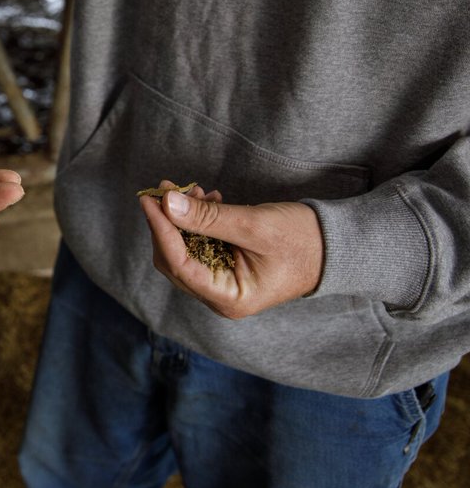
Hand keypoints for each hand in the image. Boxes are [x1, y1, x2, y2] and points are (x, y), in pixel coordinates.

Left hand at [139, 180, 323, 318]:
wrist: (337, 246)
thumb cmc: (305, 240)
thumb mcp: (255, 225)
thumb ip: (209, 218)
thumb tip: (167, 204)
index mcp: (229, 298)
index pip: (178, 264)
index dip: (159, 230)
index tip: (149, 199)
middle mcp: (220, 297)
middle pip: (174, 259)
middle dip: (167, 222)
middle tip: (165, 188)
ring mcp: (222, 284)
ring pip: (183, 249)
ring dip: (182, 218)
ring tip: (192, 189)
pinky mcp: (225, 268)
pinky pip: (199, 245)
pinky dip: (197, 222)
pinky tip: (207, 200)